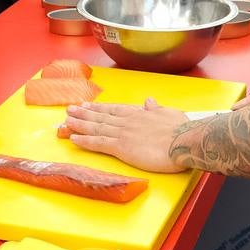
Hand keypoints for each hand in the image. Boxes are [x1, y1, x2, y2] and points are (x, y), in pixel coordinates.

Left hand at [63, 98, 189, 172]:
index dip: (98, 108)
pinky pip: (98, 143)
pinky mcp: (121, 147)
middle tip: (69, 110)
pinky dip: (85, 141)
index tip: (87, 105)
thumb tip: (149, 101)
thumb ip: (156, 109)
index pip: (114, 109)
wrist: (183, 141)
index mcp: (138, 113)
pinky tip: (74, 139)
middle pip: (100, 117)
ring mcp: (122, 133)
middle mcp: (127, 121)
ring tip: (66, 121)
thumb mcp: (170, 113)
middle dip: (83, 114)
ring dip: (79, 124)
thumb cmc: (181, 130)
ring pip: (95, 128)